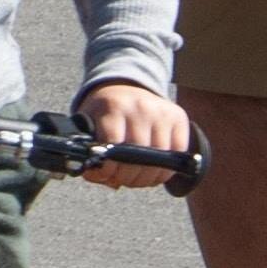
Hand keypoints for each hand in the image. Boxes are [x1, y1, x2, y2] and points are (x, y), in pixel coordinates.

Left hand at [73, 80, 193, 190]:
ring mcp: (162, 111)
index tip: (107, 174)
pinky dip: (164, 171)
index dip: (110, 168)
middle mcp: (140, 107)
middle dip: (128, 177)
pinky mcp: (179, 117)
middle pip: (138, 156)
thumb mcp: (87, 126)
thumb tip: (103, 178)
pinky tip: (153, 171)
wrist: (124, 88)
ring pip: (160, 159)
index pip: (114, 146)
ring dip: (147, 178)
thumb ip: (88, 153)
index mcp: (113, 107)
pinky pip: (177, 154)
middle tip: (122, 180)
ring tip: (136, 178)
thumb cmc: (105, 113)